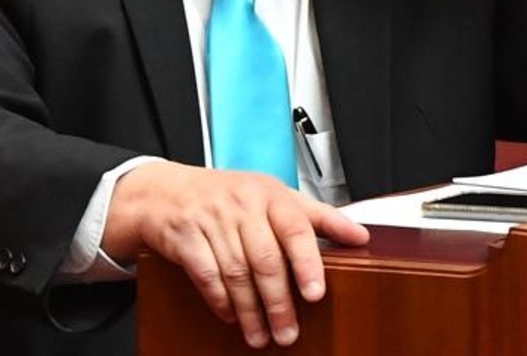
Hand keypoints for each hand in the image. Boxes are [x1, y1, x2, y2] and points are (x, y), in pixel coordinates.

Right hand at [102, 161, 368, 348]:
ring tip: (262, 336)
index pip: (296, 227)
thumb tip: (361, 236)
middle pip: (266, 259)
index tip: (316, 294)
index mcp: (270, 194)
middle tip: (288, 333)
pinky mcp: (186, 236)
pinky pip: (206, 275)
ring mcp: (212, 219)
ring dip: (251, 311)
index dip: (307, 262)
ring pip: (237, 273)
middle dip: (279, 302)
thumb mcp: (275, 196)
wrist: (165, 191)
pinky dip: (221, 301)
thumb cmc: (229, 195)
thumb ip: (318, 217)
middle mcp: (242, 204)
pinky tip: (232, 317)